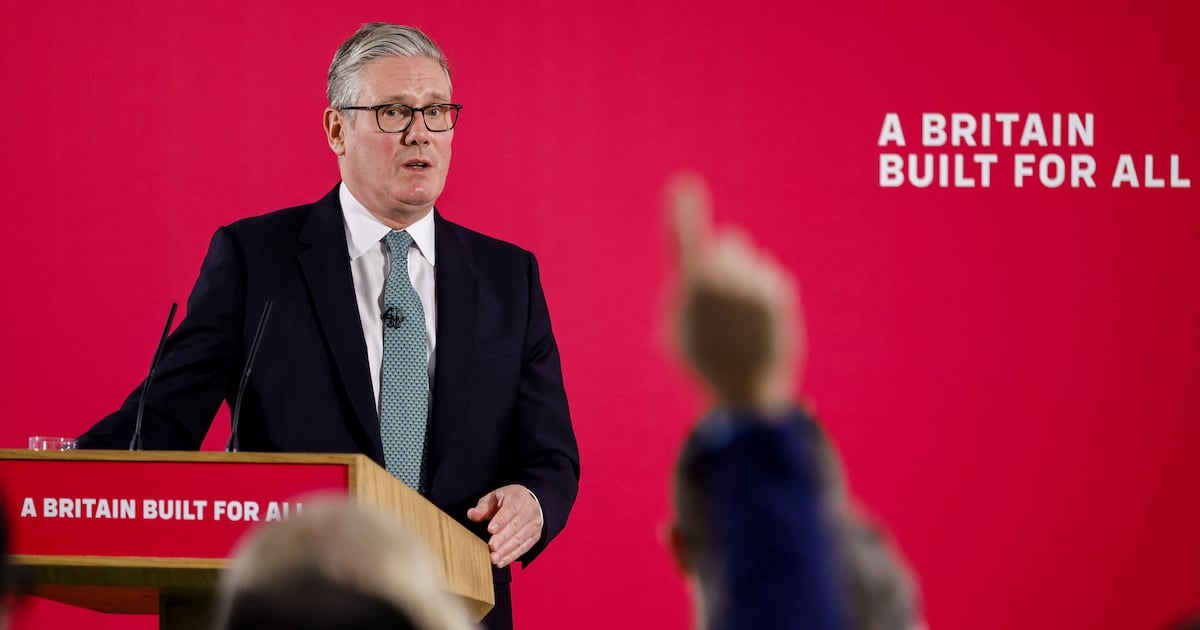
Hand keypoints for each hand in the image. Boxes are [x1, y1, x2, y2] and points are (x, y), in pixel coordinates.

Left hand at [466, 484, 543, 567]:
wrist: (531, 502)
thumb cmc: (508, 500)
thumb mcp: (495, 497)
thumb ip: (483, 507)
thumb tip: (472, 515)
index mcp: (518, 497)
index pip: (510, 510)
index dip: (501, 521)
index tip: (490, 530)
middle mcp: (529, 510)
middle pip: (515, 526)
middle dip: (503, 538)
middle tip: (491, 547)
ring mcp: (534, 524)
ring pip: (520, 539)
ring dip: (506, 550)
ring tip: (494, 559)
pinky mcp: (535, 536)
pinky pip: (524, 548)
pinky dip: (511, 556)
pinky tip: (500, 562)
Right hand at [666, 171, 801, 414]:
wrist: (747, 393)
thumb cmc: (704, 361)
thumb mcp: (679, 328)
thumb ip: (687, 288)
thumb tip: (704, 261)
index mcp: (692, 286)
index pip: (685, 238)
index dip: (682, 210)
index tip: (683, 184)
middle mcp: (725, 279)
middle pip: (729, 240)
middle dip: (724, 258)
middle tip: (720, 295)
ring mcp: (755, 284)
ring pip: (751, 259)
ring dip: (745, 278)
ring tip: (740, 320)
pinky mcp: (780, 293)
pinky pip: (770, 277)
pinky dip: (764, 295)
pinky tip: (758, 325)